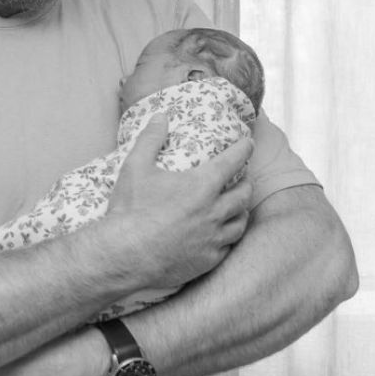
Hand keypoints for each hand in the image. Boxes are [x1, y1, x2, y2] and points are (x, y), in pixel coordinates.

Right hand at [104, 114, 253, 288]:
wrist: (125, 254)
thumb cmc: (131, 209)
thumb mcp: (135, 167)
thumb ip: (150, 139)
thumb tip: (160, 116)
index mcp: (201, 185)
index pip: (232, 161)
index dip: (244, 149)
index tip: (249, 144)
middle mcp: (214, 211)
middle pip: (244, 194)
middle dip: (247, 183)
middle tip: (244, 178)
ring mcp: (213, 237)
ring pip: (240, 222)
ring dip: (241, 211)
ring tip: (237, 207)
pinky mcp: (208, 259)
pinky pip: (228, 246)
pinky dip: (228, 236)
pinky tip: (222, 235)